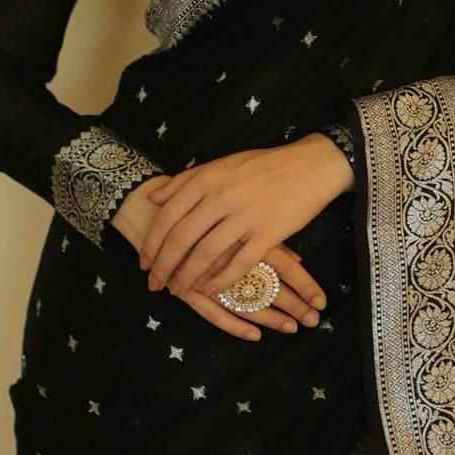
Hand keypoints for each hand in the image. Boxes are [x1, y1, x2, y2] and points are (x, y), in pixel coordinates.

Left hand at [137, 133, 351, 302]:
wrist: (310, 165)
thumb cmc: (264, 165)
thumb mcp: (222, 163)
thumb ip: (187, 180)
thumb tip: (154, 197)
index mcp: (208, 178)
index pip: (168, 215)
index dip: (152, 243)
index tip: (144, 262)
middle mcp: (221, 196)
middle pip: (181, 238)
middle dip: (163, 266)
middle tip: (155, 284)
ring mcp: (245, 216)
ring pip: (205, 254)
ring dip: (186, 278)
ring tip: (177, 291)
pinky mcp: (267, 234)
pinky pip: (237, 264)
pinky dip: (220, 281)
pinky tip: (210, 291)